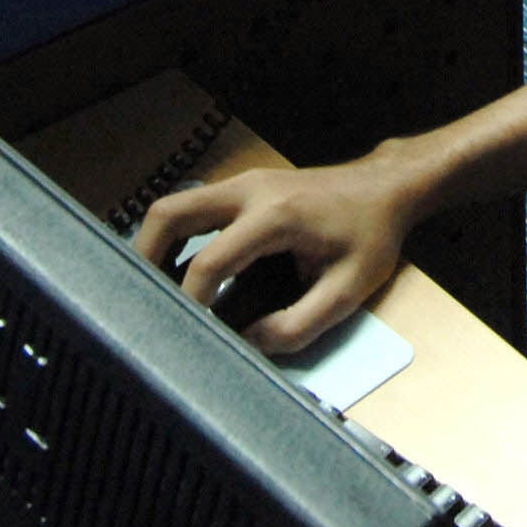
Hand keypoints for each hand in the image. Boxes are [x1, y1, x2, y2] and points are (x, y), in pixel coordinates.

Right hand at [133, 155, 423, 355]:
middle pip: (170, 213)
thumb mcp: (347, 291)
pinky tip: (178, 270)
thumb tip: (248, 344)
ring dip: (155, 245)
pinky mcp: (243, 186)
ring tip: (153, 291)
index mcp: (274, 216)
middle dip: (145, 258)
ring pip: (175, 205)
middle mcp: (248, 191)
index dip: (191, 302)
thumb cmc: (372, 237)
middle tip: (141, 302)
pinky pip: (194, 207)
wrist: (386, 188)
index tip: (188, 332)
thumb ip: (297, 324)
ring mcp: (243, 182)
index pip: (209, 262)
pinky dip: (176, 236)